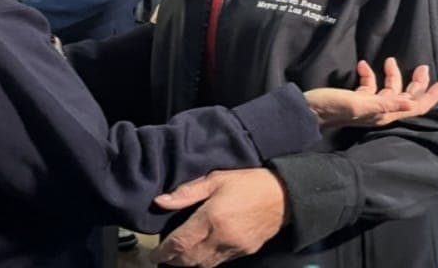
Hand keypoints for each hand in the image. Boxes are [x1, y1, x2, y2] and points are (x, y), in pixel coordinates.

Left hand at [150, 168, 286, 266]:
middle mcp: (221, 237)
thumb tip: (161, 201)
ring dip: (188, 264)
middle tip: (163, 258)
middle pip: (189, 258)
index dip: (164, 251)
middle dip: (173, 261)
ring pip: (204, 265)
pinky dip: (205, 262)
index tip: (155, 254)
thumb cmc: (248, 183)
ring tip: (177, 259)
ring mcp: (233, 248)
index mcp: (211, 217)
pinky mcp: (244, 252)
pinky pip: (219, 263)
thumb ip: (187, 192)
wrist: (283, 196)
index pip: (180, 242)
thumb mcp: (216, 179)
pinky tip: (199, 256)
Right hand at [304, 58, 437, 126]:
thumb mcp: (359, 103)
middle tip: (423, 67)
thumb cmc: (333, 106)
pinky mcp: (357, 99)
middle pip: (406, 98)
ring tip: (391, 60)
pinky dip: (370, 75)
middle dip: (416, 83)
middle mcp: (380, 112)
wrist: (309, 111)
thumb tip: (411, 105)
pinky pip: (370, 86)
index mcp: (384, 114)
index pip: (415, 107)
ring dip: (393, 75)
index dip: (430, 96)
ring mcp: (369, 105)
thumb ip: (385, 104)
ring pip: (389, 90)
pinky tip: (363, 65)